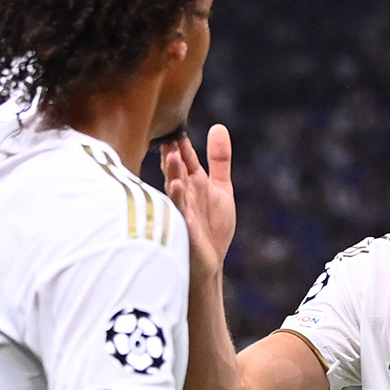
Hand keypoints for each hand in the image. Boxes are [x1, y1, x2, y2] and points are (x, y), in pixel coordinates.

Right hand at [160, 124, 235, 278]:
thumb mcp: (221, 188)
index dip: (182, 144)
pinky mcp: (184, 228)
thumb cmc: (212, 227)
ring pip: (174, 188)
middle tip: (168, 137)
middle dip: (173, 155)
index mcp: (192, 183)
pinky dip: (178, 200)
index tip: (176, 126)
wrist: (209, 263)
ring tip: (173, 156)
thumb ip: (219, 160)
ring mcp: (181, 211)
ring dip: (173, 173)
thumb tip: (218, 127)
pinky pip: (179, 212)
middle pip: (176, 170)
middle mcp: (184, 194)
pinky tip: (178, 188)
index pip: (185, 158)